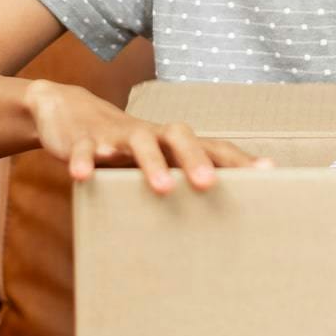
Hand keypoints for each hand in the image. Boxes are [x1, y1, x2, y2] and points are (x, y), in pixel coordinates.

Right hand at [22, 78, 272, 194]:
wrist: (66, 111)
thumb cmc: (122, 150)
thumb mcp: (151, 165)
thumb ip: (177, 184)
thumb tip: (215, 225)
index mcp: (170, 143)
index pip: (211, 146)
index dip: (238, 159)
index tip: (268, 171)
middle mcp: (150, 134)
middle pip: (179, 135)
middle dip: (196, 159)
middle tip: (209, 185)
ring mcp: (115, 135)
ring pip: (138, 140)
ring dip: (152, 162)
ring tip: (163, 188)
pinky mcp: (83, 139)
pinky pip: (84, 149)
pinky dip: (84, 161)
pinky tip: (82, 177)